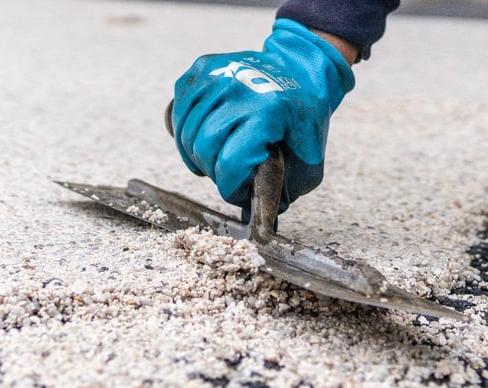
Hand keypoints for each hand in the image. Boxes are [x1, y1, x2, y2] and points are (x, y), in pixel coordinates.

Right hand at [170, 19, 354, 210]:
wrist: (301, 67)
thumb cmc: (304, 117)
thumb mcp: (308, 157)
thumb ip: (286, 191)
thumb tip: (262, 220)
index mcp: (267, 113)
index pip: (230, 164)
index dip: (230, 187)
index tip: (237, 190)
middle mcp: (239, 91)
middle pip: (204, 149)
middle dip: (212, 171)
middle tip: (226, 173)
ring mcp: (217, 76)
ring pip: (187, 132)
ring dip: (196, 154)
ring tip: (212, 157)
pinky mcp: (201, 69)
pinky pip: (179, 111)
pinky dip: (185, 131)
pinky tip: (200, 136)